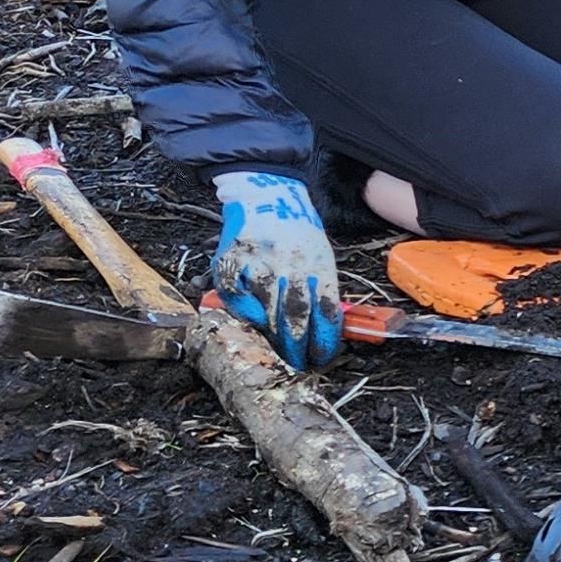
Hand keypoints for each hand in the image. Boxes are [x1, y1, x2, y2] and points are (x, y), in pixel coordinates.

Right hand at [211, 170, 340, 365]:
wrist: (270, 196)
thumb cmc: (298, 234)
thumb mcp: (320, 256)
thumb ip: (321, 289)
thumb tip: (327, 329)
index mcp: (318, 265)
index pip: (325, 312)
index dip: (323, 340)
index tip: (321, 357)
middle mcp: (289, 265)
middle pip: (295, 317)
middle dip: (297, 347)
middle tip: (297, 365)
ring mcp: (260, 262)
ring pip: (266, 309)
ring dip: (273, 338)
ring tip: (277, 355)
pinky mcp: (232, 260)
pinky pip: (235, 294)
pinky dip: (243, 312)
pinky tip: (253, 324)